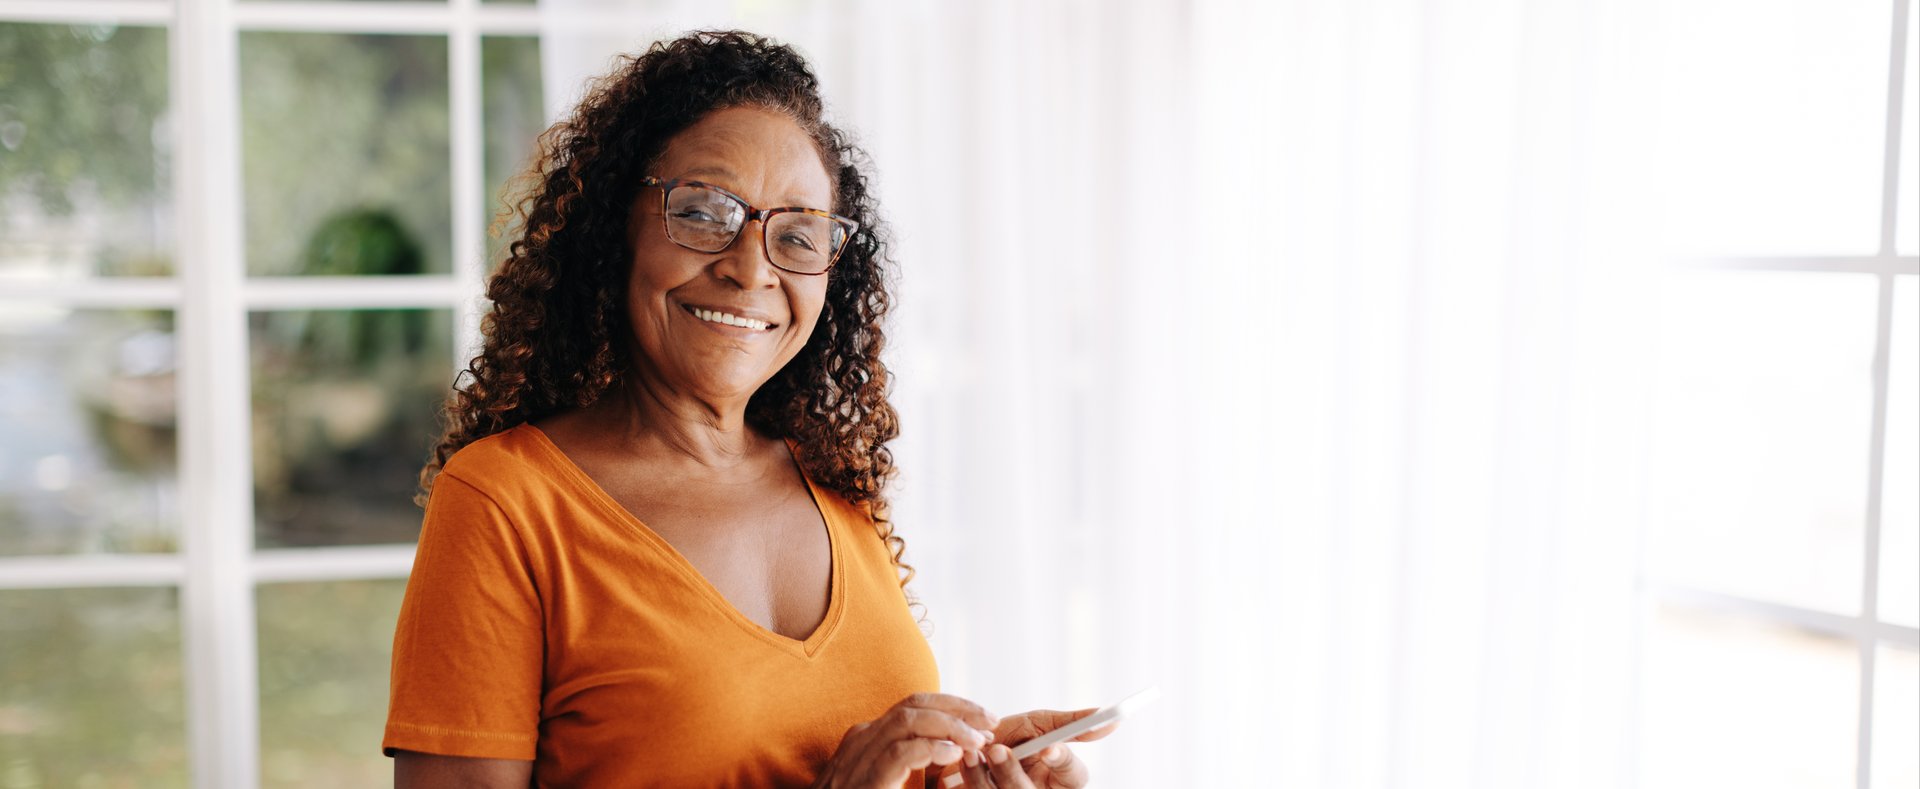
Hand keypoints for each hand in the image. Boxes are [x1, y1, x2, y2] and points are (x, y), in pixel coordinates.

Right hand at [811, 693, 999, 788]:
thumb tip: (958, 755)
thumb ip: (916, 764)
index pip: (916, 705)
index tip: (984, 721)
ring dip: (949, 726)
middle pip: (915, 704)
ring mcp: (858, 757)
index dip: (954, 707)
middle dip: (958, 708)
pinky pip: (898, 753)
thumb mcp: (891, 782)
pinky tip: (952, 755)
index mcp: (871, 738)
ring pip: (906, 720)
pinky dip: (930, 749)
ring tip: (976, 740)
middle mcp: (863, 739)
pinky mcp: (864, 781)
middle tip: (991, 722)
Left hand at [944, 708, 1117, 788]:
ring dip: (986, 776)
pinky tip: (964, 761)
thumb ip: (1071, 725)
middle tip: (997, 750)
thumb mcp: (1040, 726)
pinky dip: (971, 780)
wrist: (966, 746)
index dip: (1061, 761)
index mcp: (1061, 778)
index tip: (1048, 747)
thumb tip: (1111, 717)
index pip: (1074, 775)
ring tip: (973, 753)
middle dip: (1013, 774)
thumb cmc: (1010, 736)